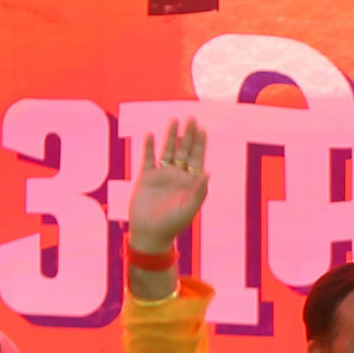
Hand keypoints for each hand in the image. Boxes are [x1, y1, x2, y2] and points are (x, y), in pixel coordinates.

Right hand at [125, 118, 211, 259]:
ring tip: (174, 121)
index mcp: (191, 182)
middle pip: (184, 151)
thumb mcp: (189, 207)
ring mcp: (162, 175)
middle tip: (191, 118)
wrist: (150, 234)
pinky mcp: (146, 177)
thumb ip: (199, 190)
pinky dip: (148, 147)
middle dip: (188, 135)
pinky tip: (150, 135)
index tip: (202, 129)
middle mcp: (178, 176)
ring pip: (167, 151)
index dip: (200, 144)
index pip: (197, 158)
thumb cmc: (173, 224)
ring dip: (171, 136)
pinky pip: (148, 158)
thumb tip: (208, 171)